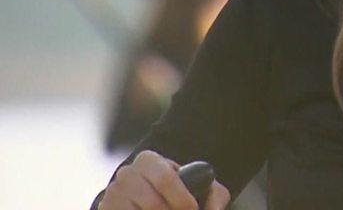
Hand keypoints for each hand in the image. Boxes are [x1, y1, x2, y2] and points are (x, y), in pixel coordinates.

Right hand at [97, 150, 230, 209]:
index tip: (192, 209)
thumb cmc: (176, 192)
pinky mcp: (104, 209)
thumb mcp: (199, 188)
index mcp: (148, 160)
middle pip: (152, 203)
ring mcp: (112, 194)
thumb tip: (214, 209)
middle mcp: (126, 174)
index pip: (166, 179)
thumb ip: (214, 194)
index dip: (182, 199)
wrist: (146, 198)